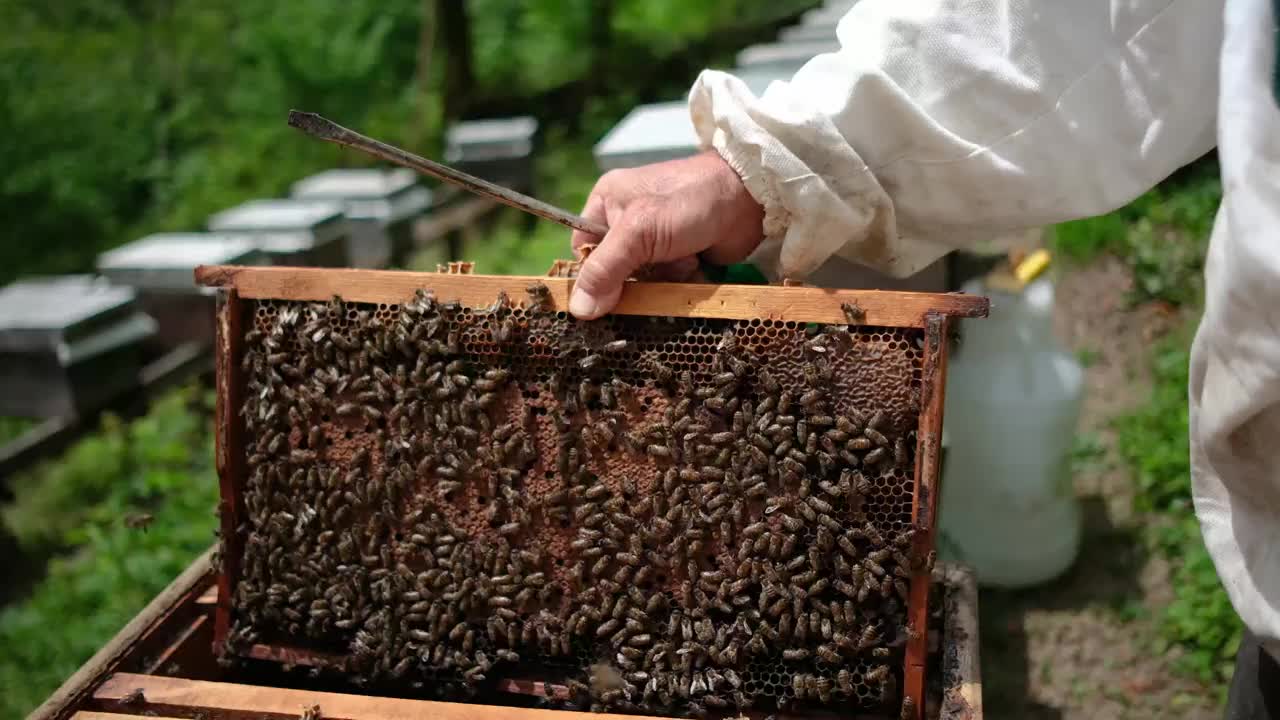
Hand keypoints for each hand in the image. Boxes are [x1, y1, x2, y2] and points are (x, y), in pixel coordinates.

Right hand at [568, 150, 764, 318]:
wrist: (749, 198)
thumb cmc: (689, 201)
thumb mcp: (638, 232)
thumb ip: (605, 270)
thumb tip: (578, 311)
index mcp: (606, 203)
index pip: (583, 252)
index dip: (592, 277)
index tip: (606, 295)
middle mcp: (626, 221)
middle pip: (613, 273)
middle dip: (635, 280)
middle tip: (655, 272)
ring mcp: (655, 240)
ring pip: (642, 283)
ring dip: (662, 280)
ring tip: (682, 260)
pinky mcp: (679, 256)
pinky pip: (667, 284)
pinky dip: (680, 282)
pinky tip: (695, 265)